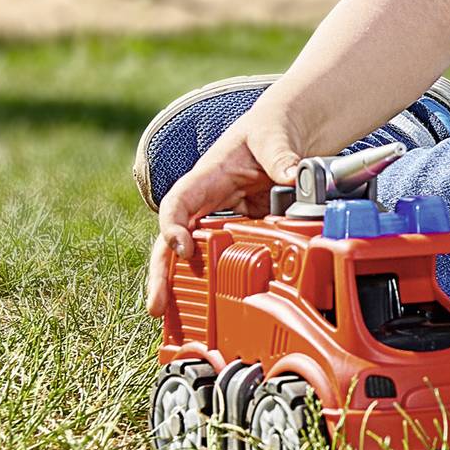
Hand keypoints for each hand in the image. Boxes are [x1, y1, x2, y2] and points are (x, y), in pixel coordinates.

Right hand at [143, 104, 305, 319]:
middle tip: (156, 305)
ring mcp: (220, 220)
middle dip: (162, 273)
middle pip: (173, 240)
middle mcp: (206, 203)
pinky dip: (215, 284)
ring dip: (180, 286)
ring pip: (192, 256)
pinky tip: (213, 310)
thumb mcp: (273, 136)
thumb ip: (280, 155)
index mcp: (207, 178)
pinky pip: (221, 259)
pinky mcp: (238, 233)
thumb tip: (293, 174)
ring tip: (173, 319)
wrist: (285, 133)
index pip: (178, 203)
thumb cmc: (270, 129)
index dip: (173, 227)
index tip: (182, 248)